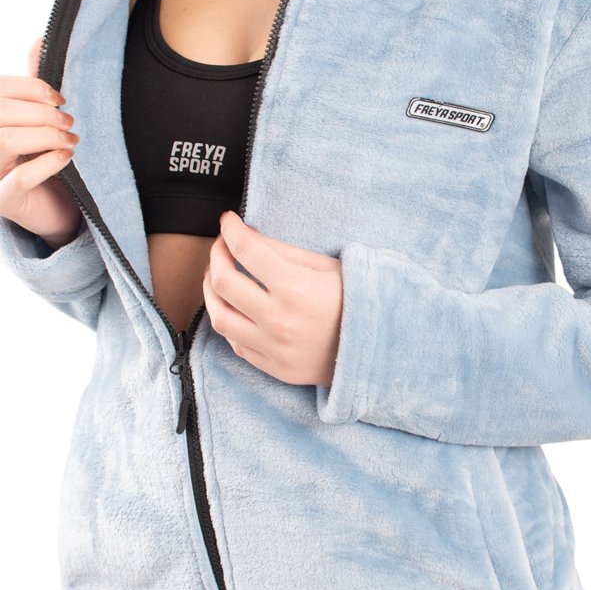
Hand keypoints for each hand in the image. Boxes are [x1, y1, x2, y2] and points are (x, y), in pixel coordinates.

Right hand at [0, 36, 81, 246]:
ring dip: (45, 135)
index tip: (58, 98)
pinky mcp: (2, 202)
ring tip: (70, 138)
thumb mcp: (35, 120)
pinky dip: (47, 162)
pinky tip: (66, 155)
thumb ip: (31, 88)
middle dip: (40, 112)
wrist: (55, 209)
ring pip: (4, 141)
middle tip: (68, 120)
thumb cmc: (41, 159)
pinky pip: (18, 178)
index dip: (28, 88)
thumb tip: (40, 40)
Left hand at [203, 210, 342, 386]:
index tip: (228, 221)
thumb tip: (248, 236)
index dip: (231, 229)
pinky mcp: (274, 368)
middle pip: (223, 281)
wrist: (379, 349)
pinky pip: (235, 344)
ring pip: (219, 317)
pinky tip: (233, 306)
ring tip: (217, 275)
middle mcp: (279, 320)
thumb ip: (283, 251)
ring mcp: (274, 348)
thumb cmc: (356, 301)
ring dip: (211, 290)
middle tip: (221, 245)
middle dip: (216, 255)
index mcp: (295, 288)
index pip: (246, 249)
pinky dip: (228, 320)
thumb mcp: (326, 266)